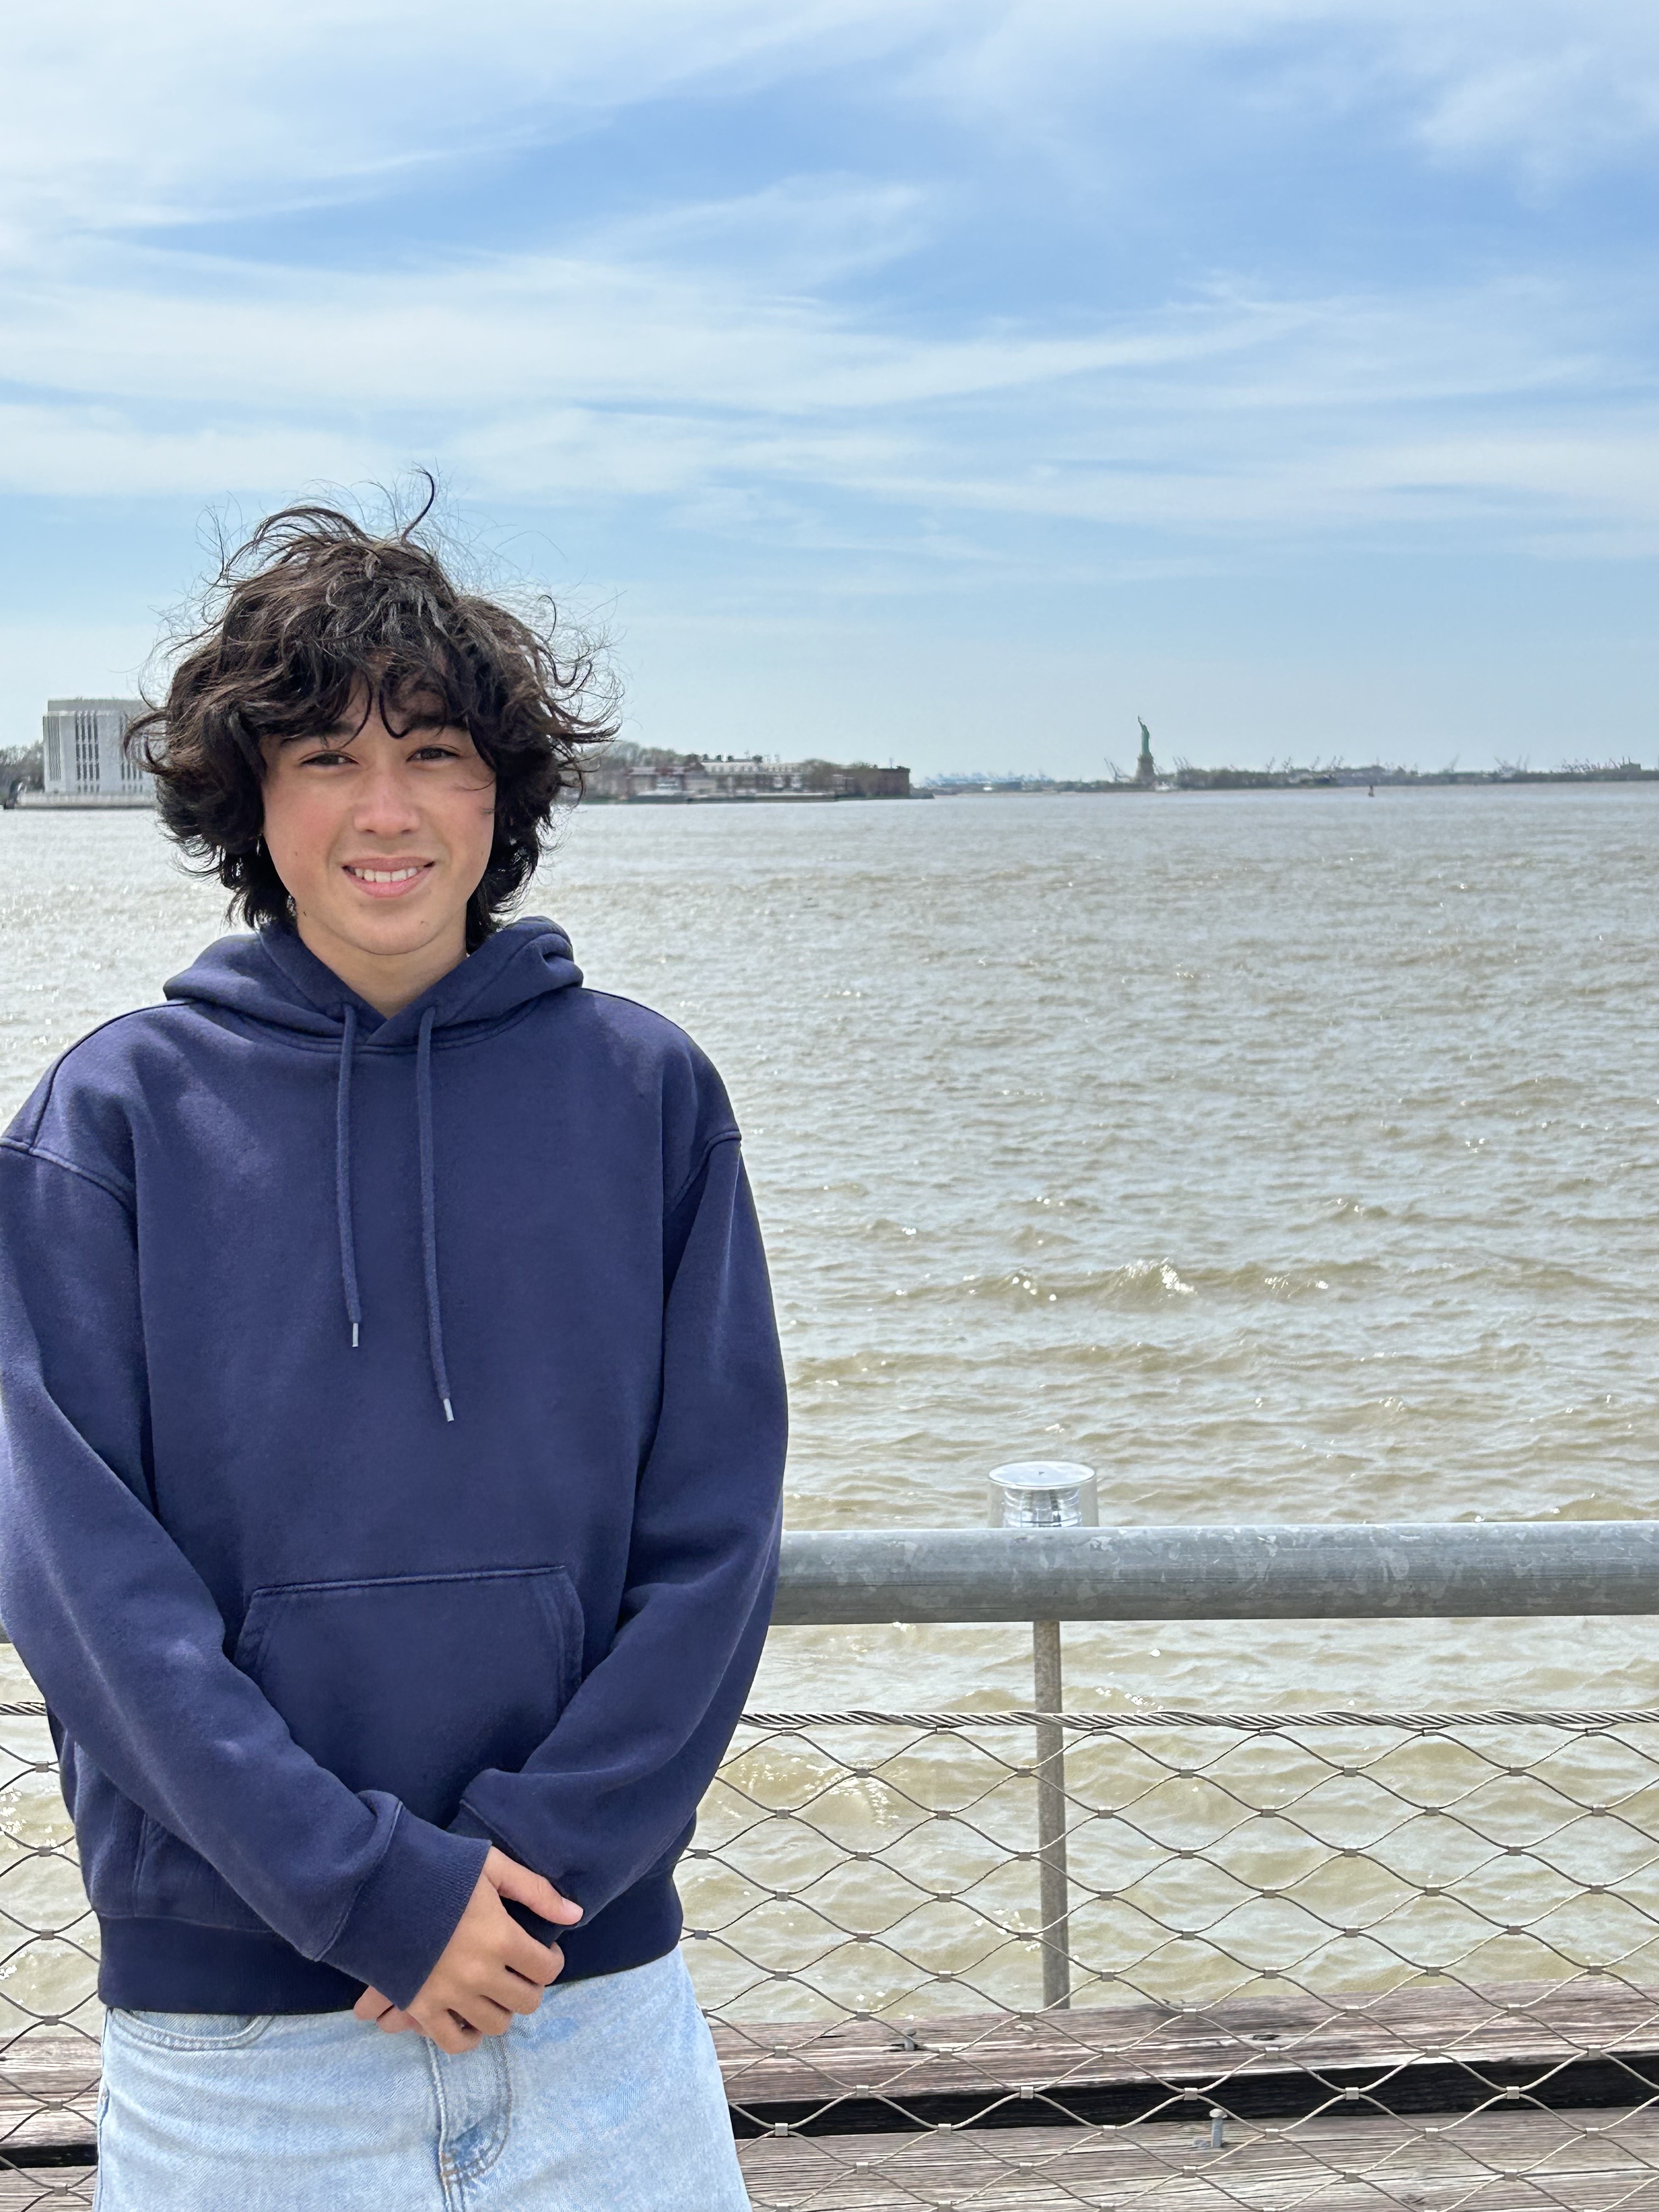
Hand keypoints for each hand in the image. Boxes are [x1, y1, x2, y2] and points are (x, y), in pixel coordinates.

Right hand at [353, 1845, 581, 2052]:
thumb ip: (535, 1891)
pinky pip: (454, 2042)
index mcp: (500, 1937)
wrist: (377, 1885)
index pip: (546, 1969)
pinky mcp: (420, 2007)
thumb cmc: (437, 1870)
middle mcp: (480, 1973)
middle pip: (525, 2002)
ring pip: (495, 2024)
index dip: (551, 1961)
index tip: (544, 1952)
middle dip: (529, 1988)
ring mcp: (449, 1995)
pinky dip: (468, 2036)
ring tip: (496, 1991)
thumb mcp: (491, 1867)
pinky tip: (471, 2018)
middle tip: (520, 1972)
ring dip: (502, 2010)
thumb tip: (575, 1915)